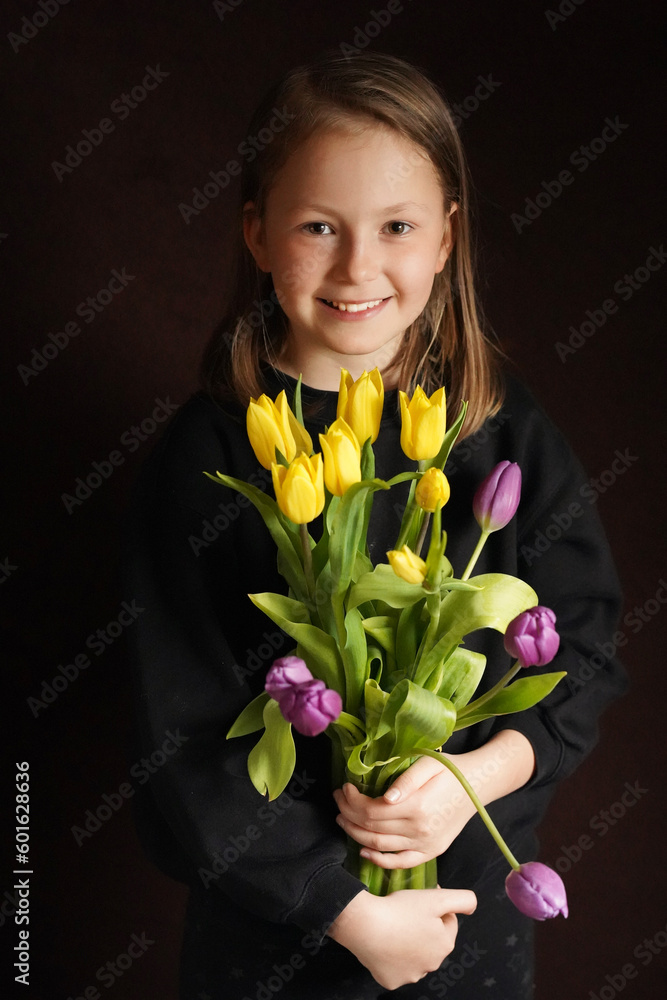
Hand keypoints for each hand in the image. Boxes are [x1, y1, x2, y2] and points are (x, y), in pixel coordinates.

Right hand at [327, 886, 476, 989]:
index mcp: (444, 945)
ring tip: (396, 927)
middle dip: (425, 928)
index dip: (436, 909)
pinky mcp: (391, 981)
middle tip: (407, 912)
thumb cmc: (400, 910)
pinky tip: (386, 943)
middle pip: (432, 942)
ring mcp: (410, 976)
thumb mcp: (436, 897)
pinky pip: (395, 967)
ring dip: (409, 944)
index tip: (422, 900)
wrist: (365, 926)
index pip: (447, 923)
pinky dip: (392, 957)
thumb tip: (472, 907)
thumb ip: (463, 900)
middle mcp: (431, 966)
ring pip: (414, 956)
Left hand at [334, 755, 474, 868]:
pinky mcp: (430, 852)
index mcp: (417, 807)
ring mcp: (425, 845)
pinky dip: (379, 860)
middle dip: (348, 814)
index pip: (372, 810)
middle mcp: (420, 830)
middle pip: (372, 828)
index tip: (343, 788)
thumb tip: (385, 798)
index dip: (352, 801)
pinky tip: (363, 850)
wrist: (476, 785)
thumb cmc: (450, 770)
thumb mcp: (428, 764)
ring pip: (380, 846)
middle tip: (338, 800)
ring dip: (355, 834)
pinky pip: (400, 863)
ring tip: (343, 819)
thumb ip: (406, 780)